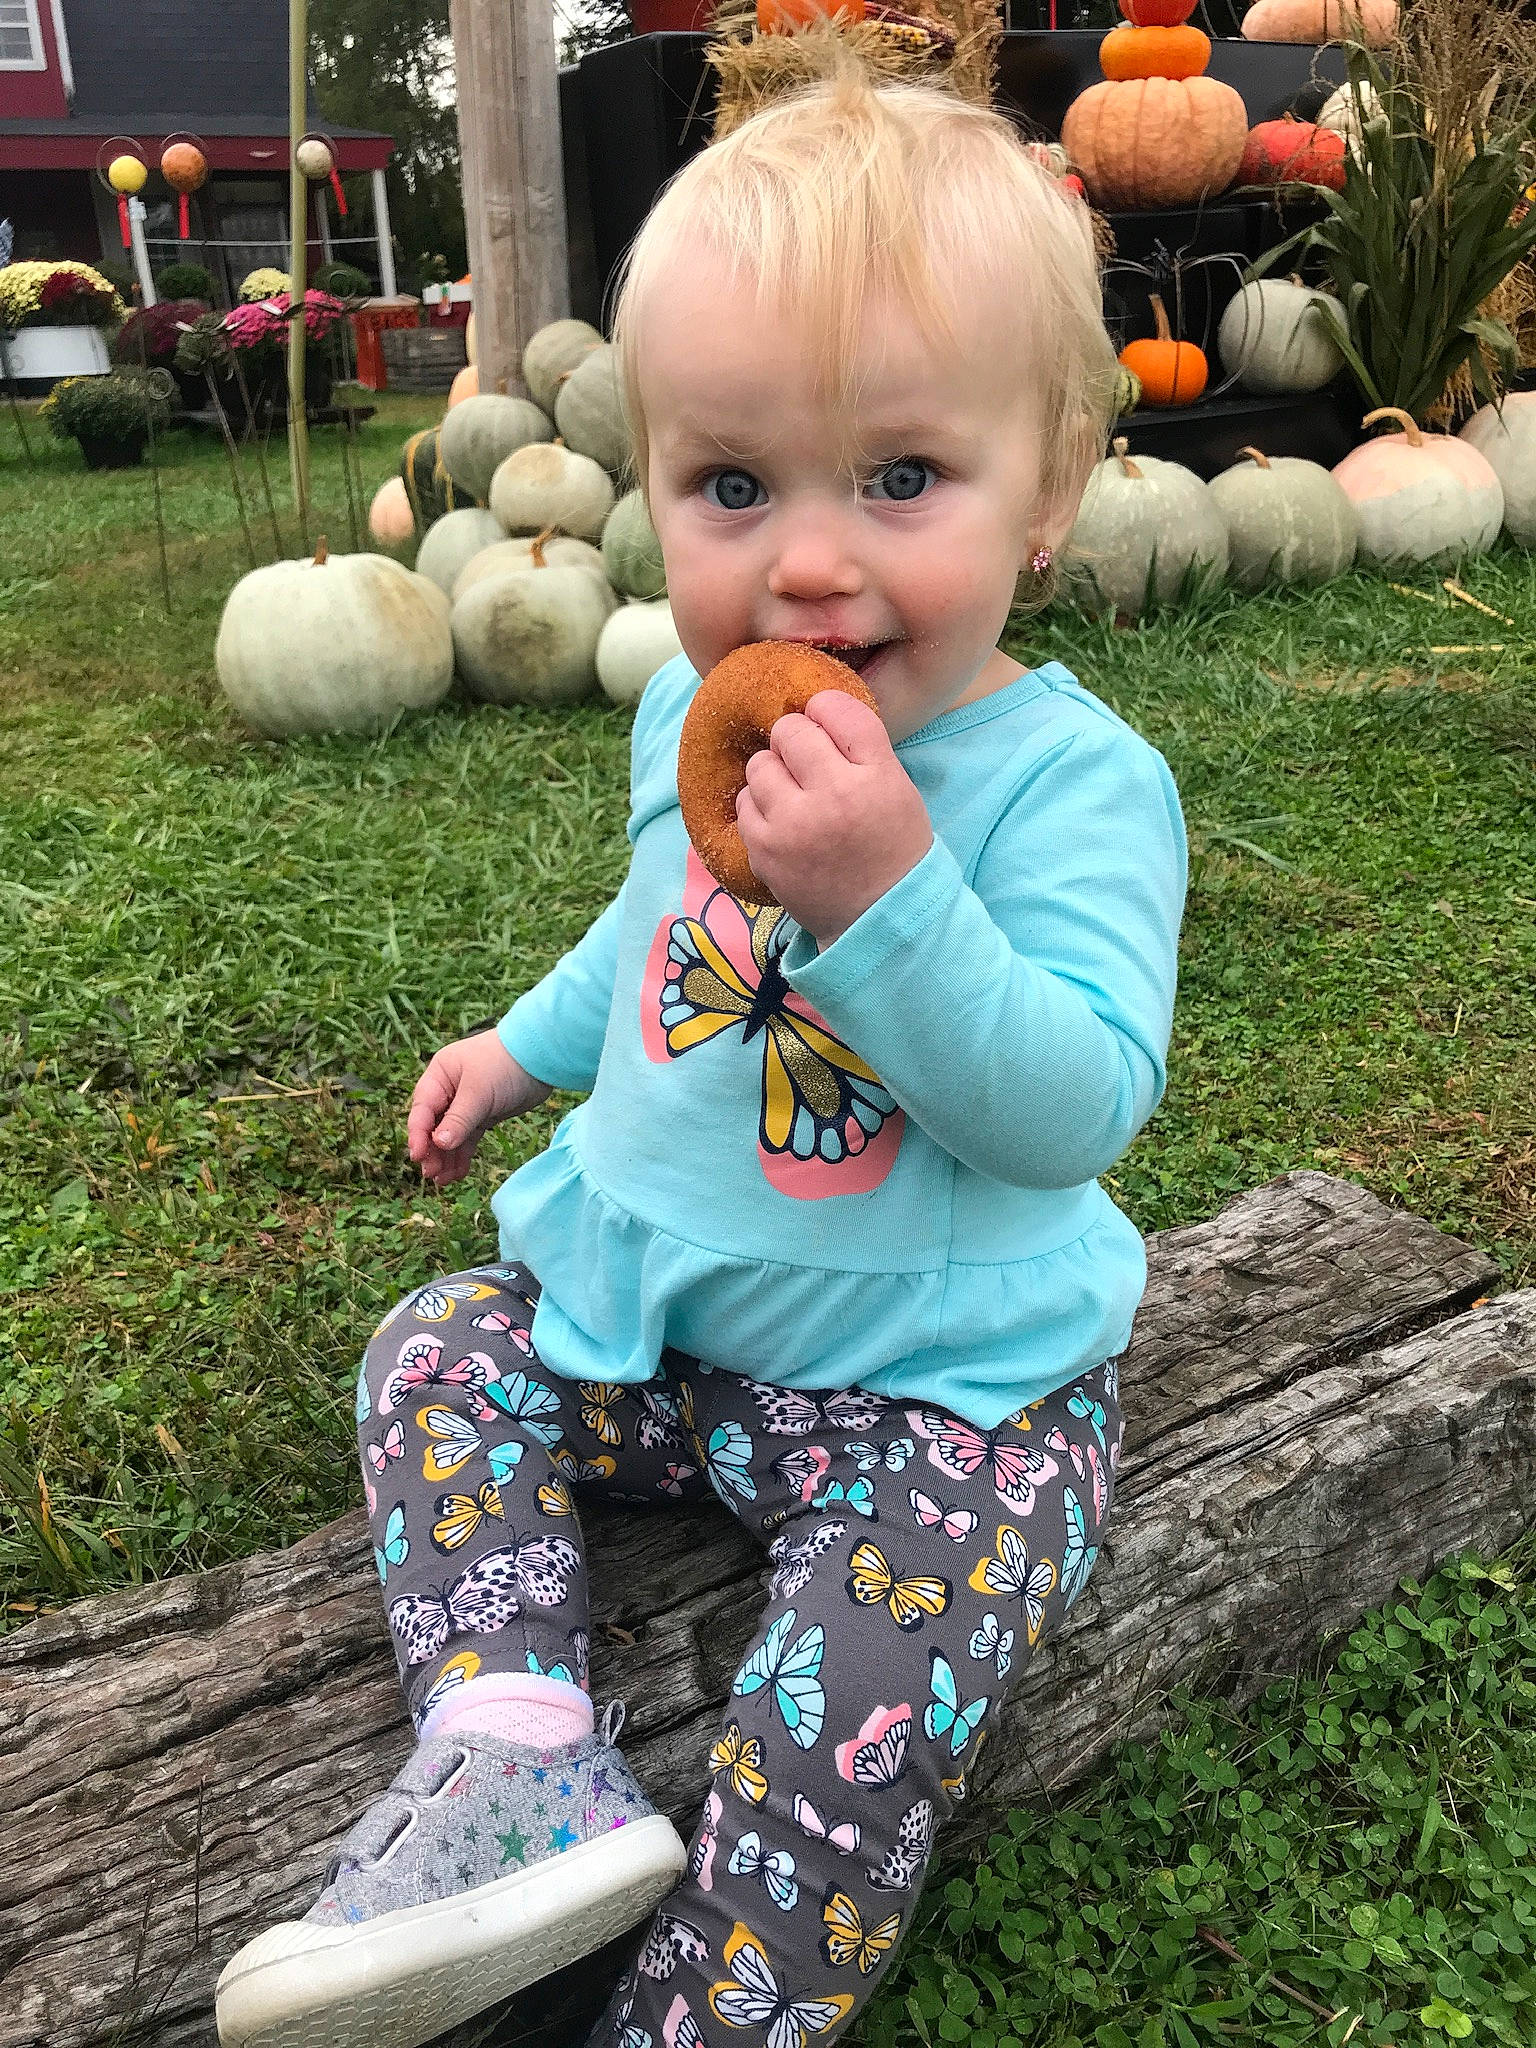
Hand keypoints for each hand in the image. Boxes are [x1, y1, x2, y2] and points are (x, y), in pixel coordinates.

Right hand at [407, 1029, 553, 1185]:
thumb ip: (459, 1119)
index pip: (423, 1109)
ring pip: (451, 1135)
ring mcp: (466, 1104)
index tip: (418, 1156)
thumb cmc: (505, 1065)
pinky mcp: (484, 1114)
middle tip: (431, 1174)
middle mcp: (449, 1090)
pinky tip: (458, 1173)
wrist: (542, 1057)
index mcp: (440, 1076)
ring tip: (443, 1181)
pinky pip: (468, 1138)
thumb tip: (439, 1144)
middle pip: (433, 1125)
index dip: (418, 1134)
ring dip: (446, 1157)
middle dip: (432, 1150)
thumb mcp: (479, 1092)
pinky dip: (463, 1155)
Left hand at [735, 690, 933, 945]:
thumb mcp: (896, 786)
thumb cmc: (892, 846)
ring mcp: (792, 826)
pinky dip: (759, 805)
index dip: (826, 711)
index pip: (835, 708)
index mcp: (875, 776)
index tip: (828, 729)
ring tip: (796, 796)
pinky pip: (744, 801)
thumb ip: (860, 743)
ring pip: (760, 763)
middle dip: (797, 741)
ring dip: (774, 772)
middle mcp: (832, 796)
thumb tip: (812, 704)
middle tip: (810, 766)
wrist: (878, 917)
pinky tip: (782, 821)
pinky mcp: (764, 851)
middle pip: (790, 730)